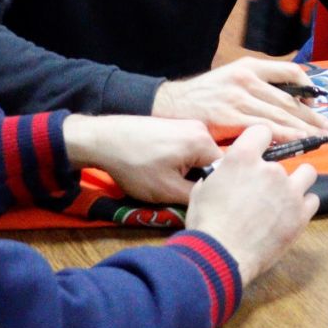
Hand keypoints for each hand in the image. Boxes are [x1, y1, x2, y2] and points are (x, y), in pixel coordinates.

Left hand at [60, 114, 219, 205]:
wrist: (103, 139)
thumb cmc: (136, 166)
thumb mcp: (168, 191)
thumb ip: (195, 198)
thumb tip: (209, 203)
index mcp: (204, 142)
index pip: (225, 171)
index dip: (214, 190)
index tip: (200, 201)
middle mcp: (201, 128)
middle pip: (212, 162)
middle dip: (200, 180)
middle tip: (182, 194)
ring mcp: (187, 124)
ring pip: (199, 157)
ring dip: (189, 172)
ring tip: (170, 182)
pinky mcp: (174, 125)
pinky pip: (188, 149)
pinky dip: (181, 162)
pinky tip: (162, 170)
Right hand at [155, 57, 327, 141]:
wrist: (167, 105)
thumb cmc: (201, 97)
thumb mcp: (230, 79)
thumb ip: (256, 87)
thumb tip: (287, 104)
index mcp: (249, 66)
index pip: (290, 72)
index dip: (308, 88)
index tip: (317, 104)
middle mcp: (246, 78)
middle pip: (289, 98)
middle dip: (312, 116)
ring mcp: (238, 98)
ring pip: (280, 114)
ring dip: (303, 128)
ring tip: (320, 139)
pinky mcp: (229, 118)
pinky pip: (262, 129)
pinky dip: (281, 137)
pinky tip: (294, 144)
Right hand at [183, 125, 319, 284]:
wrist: (221, 255)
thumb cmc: (206, 224)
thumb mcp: (202, 190)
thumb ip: (221, 175)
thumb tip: (226, 175)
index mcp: (243, 158)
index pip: (262, 131)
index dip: (260, 140)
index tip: (259, 151)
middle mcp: (271, 169)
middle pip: (283, 159)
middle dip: (273, 173)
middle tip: (262, 192)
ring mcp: (289, 191)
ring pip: (307, 173)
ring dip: (297, 182)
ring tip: (285, 197)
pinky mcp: (301, 214)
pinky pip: (312, 200)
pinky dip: (303, 206)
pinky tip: (290, 215)